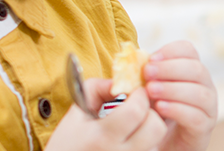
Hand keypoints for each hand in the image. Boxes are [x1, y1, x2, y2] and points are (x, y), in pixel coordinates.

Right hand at [46, 81, 166, 150]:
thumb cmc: (66, 143)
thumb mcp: (75, 114)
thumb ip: (96, 89)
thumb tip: (121, 80)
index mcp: (102, 136)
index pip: (135, 111)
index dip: (140, 95)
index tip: (136, 91)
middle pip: (156, 128)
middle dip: (152, 112)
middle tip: (141, 108)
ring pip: (157, 142)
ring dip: (151, 128)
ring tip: (136, 124)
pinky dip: (147, 143)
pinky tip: (133, 138)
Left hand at [145, 41, 218, 150]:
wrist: (162, 141)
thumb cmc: (155, 111)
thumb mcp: (149, 90)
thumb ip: (145, 76)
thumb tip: (132, 61)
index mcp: (192, 71)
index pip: (189, 51)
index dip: (171, 51)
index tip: (151, 58)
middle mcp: (205, 86)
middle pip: (197, 69)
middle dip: (170, 69)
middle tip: (147, 73)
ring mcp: (208, 107)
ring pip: (199, 93)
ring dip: (173, 89)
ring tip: (151, 90)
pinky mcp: (204, 128)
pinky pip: (196, 116)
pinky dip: (177, 109)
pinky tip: (160, 108)